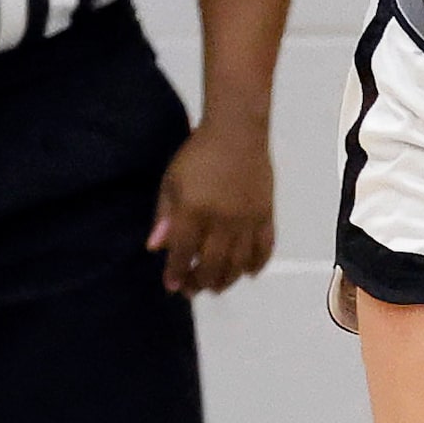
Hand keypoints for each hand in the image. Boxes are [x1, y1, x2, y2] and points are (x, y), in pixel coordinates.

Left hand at [150, 117, 274, 295]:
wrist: (237, 133)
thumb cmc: (198, 154)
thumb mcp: (172, 182)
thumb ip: (165, 216)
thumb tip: (156, 248)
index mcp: (194, 211)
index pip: (183, 252)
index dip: (177, 272)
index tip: (172, 286)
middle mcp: (222, 221)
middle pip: (212, 264)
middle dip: (201, 281)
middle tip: (193, 289)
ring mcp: (247, 221)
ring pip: (239, 263)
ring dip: (227, 279)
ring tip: (217, 286)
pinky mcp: (267, 216)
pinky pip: (265, 248)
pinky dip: (257, 264)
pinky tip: (248, 272)